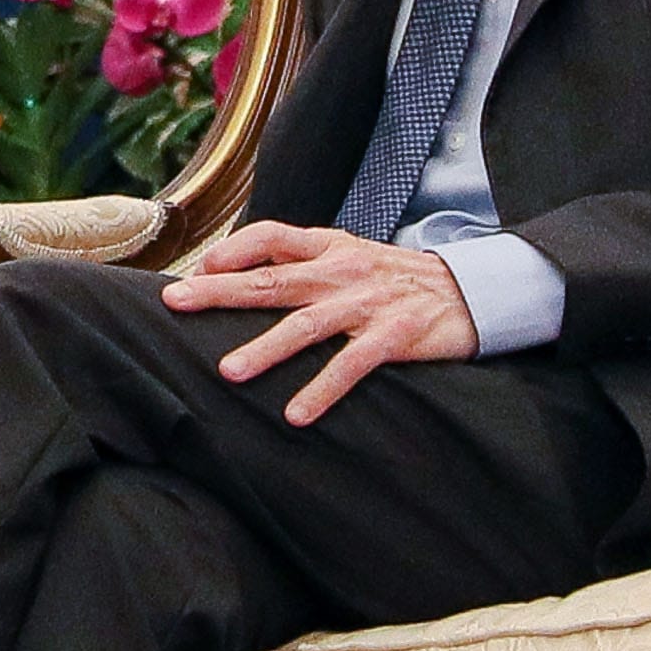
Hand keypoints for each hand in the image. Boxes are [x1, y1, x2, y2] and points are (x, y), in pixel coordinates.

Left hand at [165, 214, 477, 423]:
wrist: (473, 290)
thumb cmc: (400, 277)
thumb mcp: (353, 255)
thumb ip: (306, 260)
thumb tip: (246, 268)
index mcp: (331, 247)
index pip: (272, 236)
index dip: (232, 249)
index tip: (196, 267)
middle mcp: (343, 271)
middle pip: (272, 280)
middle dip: (220, 292)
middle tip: (176, 304)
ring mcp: (368, 303)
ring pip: (305, 325)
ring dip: (265, 349)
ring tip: (228, 371)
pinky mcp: (394, 337)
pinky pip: (351, 366)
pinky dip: (322, 390)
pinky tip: (296, 414)